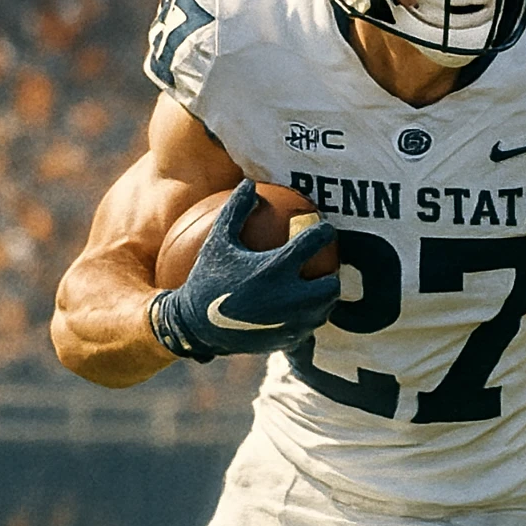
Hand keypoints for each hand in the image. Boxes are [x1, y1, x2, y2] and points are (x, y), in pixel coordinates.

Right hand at [149, 179, 339, 360]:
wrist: (194, 327)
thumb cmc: (206, 279)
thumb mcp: (217, 242)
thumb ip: (236, 210)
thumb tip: (250, 184)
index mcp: (274, 268)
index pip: (314, 241)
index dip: (324, 231)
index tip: (324, 229)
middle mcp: (288, 297)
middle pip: (331, 284)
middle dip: (331, 275)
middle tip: (323, 267)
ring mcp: (290, 323)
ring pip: (324, 310)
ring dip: (322, 298)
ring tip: (314, 288)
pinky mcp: (286, 341)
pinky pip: (309, 329)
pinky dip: (308, 320)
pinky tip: (301, 312)